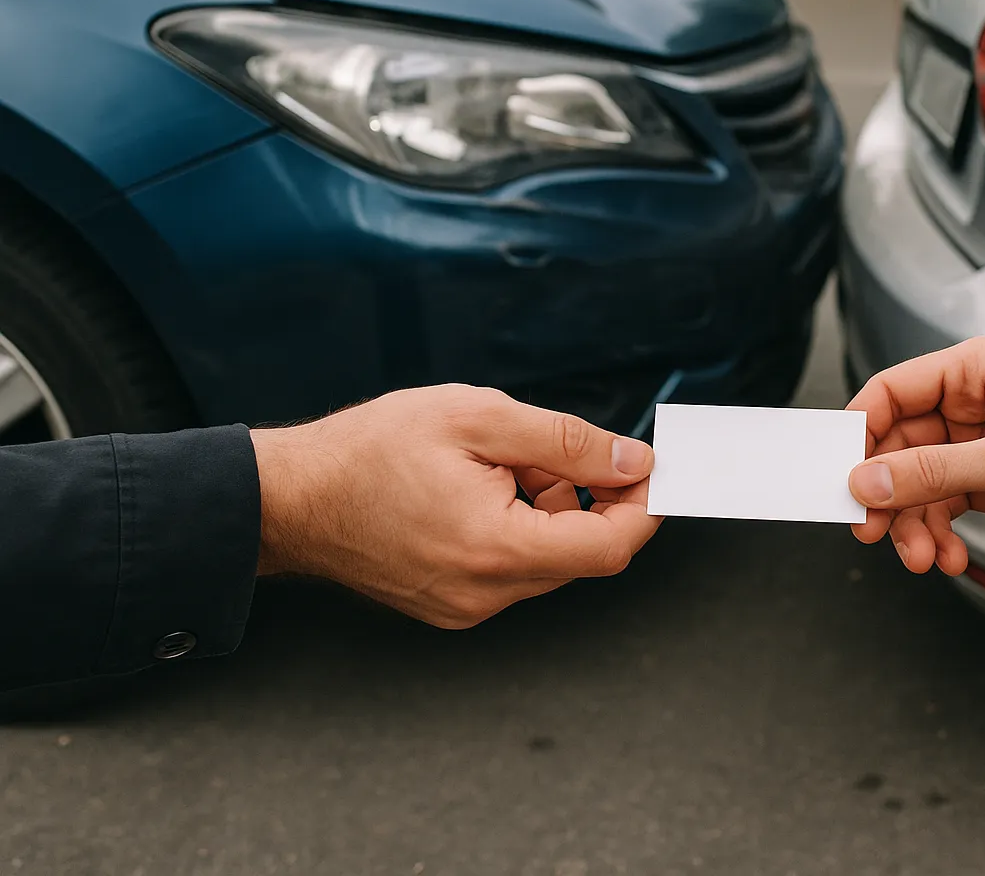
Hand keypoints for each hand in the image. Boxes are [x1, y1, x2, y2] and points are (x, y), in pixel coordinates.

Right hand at [248, 385, 660, 627]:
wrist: (290, 498)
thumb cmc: (370, 450)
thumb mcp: (479, 418)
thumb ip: (566, 442)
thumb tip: (633, 461)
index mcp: (496, 549)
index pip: (609, 547)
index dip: (644, 507)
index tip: (655, 470)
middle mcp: (485, 593)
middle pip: (582, 552)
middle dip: (590, 496)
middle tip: (558, 447)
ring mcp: (466, 607)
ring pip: (549, 558)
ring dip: (551, 508)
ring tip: (501, 462)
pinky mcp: (451, 605)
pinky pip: (513, 567)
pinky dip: (519, 526)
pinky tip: (480, 488)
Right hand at [845, 338, 984, 575]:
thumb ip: (938, 472)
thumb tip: (872, 480)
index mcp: (970, 372)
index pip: (889, 394)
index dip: (858, 434)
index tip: (841, 475)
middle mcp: (968, 405)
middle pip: (897, 448)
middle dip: (888, 495)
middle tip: (876, 533)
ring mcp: (979, 445)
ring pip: (918, 485)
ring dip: (914, 524)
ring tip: (926, 557)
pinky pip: (945, 507)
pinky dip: (940, 534)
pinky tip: (949, 555)